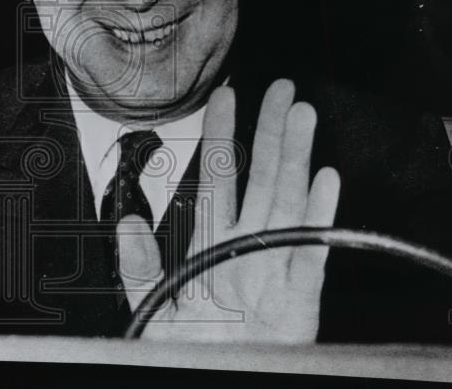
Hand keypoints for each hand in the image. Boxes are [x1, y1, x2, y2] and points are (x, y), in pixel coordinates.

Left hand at [116, 80, 340, 341]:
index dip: (222, 136)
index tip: (226, 97)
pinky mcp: (297, 299)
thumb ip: (139, 266)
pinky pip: (307, 253)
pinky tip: (325, 183)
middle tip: (285, 91)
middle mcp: (247, 248)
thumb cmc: (194, 351)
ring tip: (304, 118)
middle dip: (273, 132)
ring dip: (297, 158)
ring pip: (287, 202)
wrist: (222, 381)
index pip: (219, 178)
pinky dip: (317, 218)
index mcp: (214, 245)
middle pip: (263, 178)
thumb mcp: (156, 305)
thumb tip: (127, 224)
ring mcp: (274, 268)